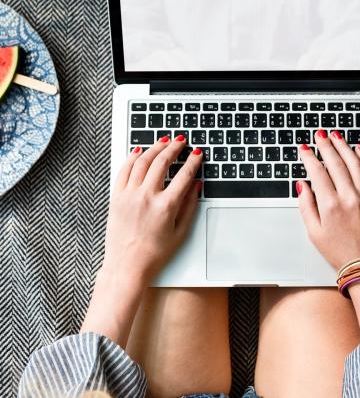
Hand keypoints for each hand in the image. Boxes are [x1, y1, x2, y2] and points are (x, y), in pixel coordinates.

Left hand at [102, 135, 202, 283]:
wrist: (126, 266)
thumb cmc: (153, 254)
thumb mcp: (180, 232)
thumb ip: (190, 206)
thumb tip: (196, 186)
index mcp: (165, 206)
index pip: (183, 175)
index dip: (192, 161)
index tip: (197, 153)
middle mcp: (146, 197)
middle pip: (162, 162)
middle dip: (174, 147)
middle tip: (180, 140)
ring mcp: (129, 196)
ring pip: (142, 161)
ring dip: (154, 148)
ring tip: (163, 141)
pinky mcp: (116, 197)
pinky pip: (124, 170)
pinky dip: (132, 157)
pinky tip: (139, 151)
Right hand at [297, 130, 359, 270]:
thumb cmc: (339, 252)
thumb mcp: (313, 232)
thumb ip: (306, 206)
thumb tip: (302, 185)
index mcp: (330, 205)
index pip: (317, 172)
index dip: (309, 157)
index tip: (304, 149)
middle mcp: (349, 197)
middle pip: (336, 162)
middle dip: (326, 145)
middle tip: (320, 135)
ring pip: (354, 163)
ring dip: (344, 146)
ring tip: (337, 136)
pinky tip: (359, 149)